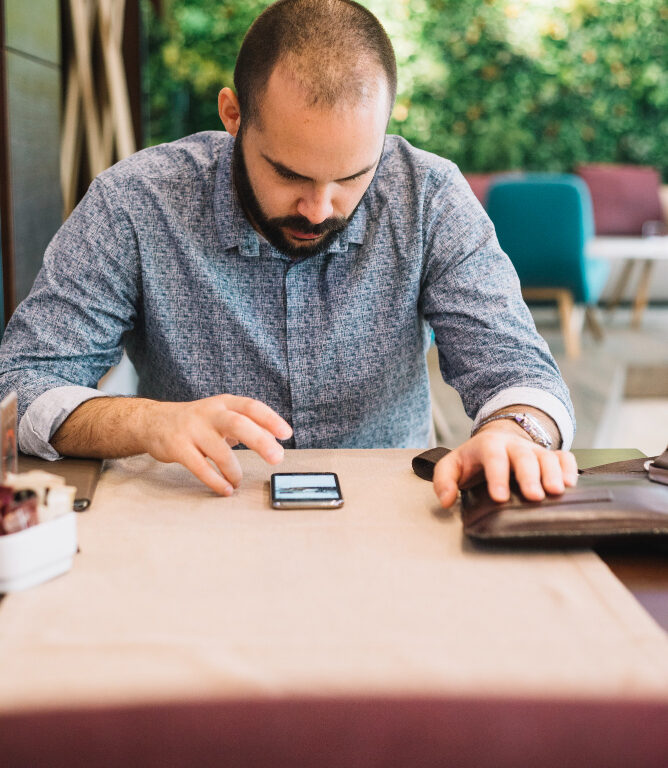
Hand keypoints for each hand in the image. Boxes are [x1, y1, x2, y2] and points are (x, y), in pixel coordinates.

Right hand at [142, 394, 291, 495]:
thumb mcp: (221, 415)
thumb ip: (247, 425)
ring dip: (234, 470)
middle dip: (260, 441)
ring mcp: (192, 430)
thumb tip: (275, 441)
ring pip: (219, 450)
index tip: (287, 434)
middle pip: (238, 424)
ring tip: (239, 481)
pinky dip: (215, 481)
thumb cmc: (196, 421)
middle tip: (277, 458)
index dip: (271, 419)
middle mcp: (209, 413)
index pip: (251, 406)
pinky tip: (226, 489)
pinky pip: (200, 467)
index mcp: (224, 403)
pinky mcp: (177, 447)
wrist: (153, 421)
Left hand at [432, 428, 577, 507]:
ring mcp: (534, 450)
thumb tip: (446, 501)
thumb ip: (444, 481)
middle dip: (529, 475)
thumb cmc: (474, 460)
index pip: (493, 458)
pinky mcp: (550, 456)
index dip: (497, 477)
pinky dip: (569, 468)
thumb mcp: (452, 465)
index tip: (499, 498)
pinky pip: (564, 457)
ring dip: (553, 473)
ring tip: (557, 492)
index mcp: (489, 446)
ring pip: (547, 456)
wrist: (497, 441)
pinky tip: (570, 484)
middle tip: (534, 496)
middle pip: (524, 456)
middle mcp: (514, 445)